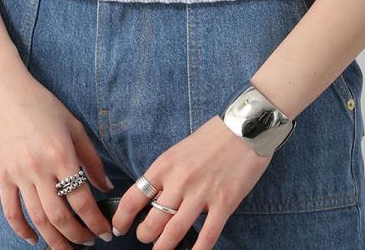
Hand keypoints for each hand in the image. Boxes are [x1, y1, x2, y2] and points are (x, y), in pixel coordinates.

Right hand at [0, 68, 115, 247]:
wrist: (3, 91)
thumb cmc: (41, 104)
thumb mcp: (73, 125)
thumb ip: (91, 158)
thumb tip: (105, 186)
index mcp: (62, 154)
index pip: (82, 200)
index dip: (95, 222)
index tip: (105, 232)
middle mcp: (40, 168)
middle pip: (60, 217)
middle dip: (78, 236)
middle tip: (89, 243)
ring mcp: (18, 173)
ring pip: (37, 219)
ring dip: (54, 239)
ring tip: (67, 248)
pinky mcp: (1, 176)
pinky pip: (11, 211)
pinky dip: (22, 231)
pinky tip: (34, 239)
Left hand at [111, 115, 272, 248]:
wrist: (245, 127)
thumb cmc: (213, 137)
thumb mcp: (180, 150)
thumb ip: (167, 173)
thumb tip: (153, 198)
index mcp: (165, 165)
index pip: (134, 198)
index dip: (122, 219)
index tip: (119, 228)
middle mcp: (179, 180)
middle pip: (152, 222)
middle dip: (145, 236)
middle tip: (146, 239)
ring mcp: (202, 193)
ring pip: (174, 233)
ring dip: (164, 248)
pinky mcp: (224, 203)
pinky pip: (206, 236)